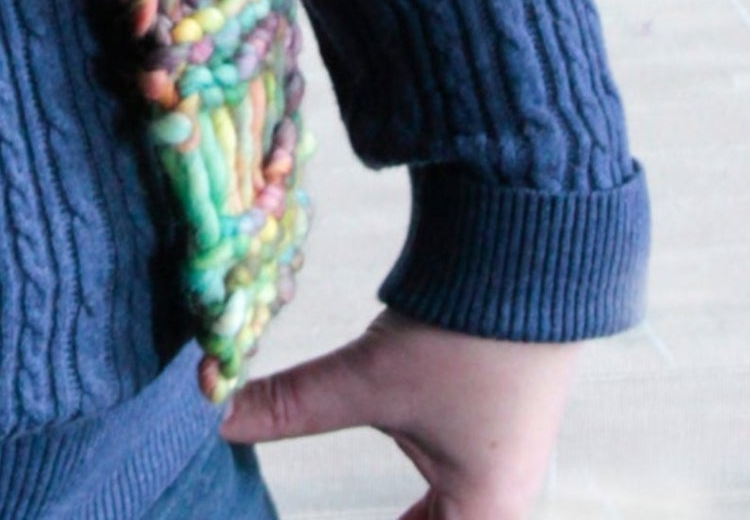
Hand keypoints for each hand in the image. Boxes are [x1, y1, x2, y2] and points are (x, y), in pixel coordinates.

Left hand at [217, 306, 579, 519]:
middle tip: (320, 513)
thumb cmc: (465, 333)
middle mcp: (503, 498)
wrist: (534, 256)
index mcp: (486, 514)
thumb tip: (216, 416)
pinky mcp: (496, 416)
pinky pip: (450, 480)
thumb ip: (292, 406)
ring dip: (406, 517)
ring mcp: (505, 457)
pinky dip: (417, 493)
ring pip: (442, 516)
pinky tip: (397, 480)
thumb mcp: (369, 378)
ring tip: (385, 511)